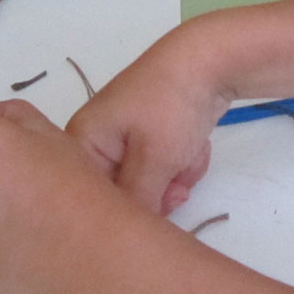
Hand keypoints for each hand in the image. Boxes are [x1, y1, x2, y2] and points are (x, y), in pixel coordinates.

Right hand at [67, 47, 231, 213]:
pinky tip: (195, 145)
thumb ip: (139, 203)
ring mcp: (126, 136)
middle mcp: (97, 140)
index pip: (92, 198)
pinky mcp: (152, 135)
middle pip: (123, 192)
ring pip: (149, 183)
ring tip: (188, 155)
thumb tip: (127, 234)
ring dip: (176, 175)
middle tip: (178, 183)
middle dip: (158, 189)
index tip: (155, 212)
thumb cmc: (171, 106)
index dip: (126, 211)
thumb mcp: (154, 161)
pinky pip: (164, 167)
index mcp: (82, 141)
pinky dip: (182, 161)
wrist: (211, 60)